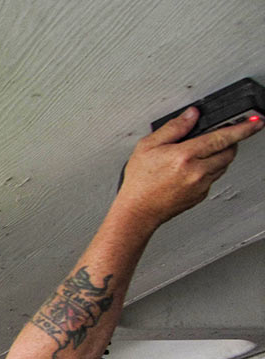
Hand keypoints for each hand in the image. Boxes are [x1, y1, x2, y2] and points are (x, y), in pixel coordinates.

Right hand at [115, 106, 262, 227]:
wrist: (137, 212)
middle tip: (216, 138)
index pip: (223, 137)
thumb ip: (173, 128)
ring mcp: (201, 185)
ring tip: (197, 156)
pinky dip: (208, 171)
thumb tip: (191, 115)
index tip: (255, 123)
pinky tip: (190, 171)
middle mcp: (197, 171)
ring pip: (223, 165)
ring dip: (217, 157)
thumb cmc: (139, 182)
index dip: (243, 128)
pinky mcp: (201, 195)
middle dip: (227, 142)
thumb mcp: (147, 147)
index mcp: (185, 156)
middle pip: (229, 151)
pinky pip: (213, 179)